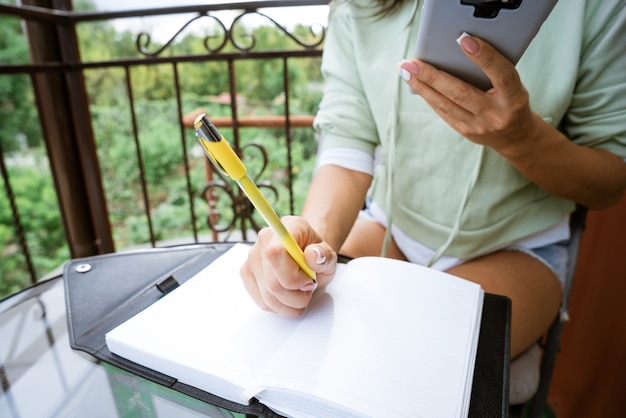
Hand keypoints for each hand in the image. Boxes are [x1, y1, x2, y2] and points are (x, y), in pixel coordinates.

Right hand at [240, 216, 336, 316]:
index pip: (276, 254)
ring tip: (301, 294)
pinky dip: (279, 306)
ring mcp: (252, 256)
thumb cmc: (317, 256)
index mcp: (287, 227)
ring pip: (267, 297)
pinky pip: (261, 301)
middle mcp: (265, 239)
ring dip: (290, 304)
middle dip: (296, 296)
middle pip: (273, 283)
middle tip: (309, 289)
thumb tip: (313, 255)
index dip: (293, 277)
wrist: (307, 256)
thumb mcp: (330, 257)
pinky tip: (289, 297)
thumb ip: (325, 256)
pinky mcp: (246, 272)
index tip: (309, 281)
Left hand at [399, 33, 540, 155]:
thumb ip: (493, 71)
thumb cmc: (512, 101)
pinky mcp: (464, 131)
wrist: (515, 137)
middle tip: (413, 62)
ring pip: (445, 104)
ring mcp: (477, 126)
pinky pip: (442, 111)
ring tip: (405, 71)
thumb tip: (461, 48)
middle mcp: (495, 115)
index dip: (485, 57)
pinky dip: (428, 95)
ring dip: (422, 86)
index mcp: (514, 99)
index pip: (501, 75)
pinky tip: (415, 83)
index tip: (464, 40)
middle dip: (433, 76)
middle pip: (460, 93)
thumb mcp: (514, 86)